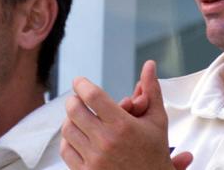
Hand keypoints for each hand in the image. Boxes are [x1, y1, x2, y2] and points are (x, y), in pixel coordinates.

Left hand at [60, 60, 191, 169]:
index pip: (93, 96)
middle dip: (74, 100)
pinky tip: (78, 136)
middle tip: (77, 98)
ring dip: (71, 120)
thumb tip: (149, 65)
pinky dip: (68, 140)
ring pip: (68, 129)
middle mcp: (106, 142)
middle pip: (74, 110)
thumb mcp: (157, 120)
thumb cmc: (155, 153)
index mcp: (123, 126)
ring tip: (78, 117)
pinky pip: (66, 150)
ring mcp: (94, 159)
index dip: (82, 84)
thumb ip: (151, 90)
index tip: (79, 81)